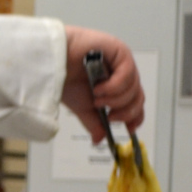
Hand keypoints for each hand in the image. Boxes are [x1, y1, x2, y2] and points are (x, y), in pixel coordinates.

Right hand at [61, 27, 143, 143]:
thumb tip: (99, 140)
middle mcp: (121, 73)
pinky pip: (127, 73)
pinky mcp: (120, 51)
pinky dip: (114, 86)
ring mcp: (122, 61)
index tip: (130, 129)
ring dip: (115, 99)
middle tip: (109, 116)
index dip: (135, 117)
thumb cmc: (66, 78)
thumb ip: (95, 123)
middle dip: (125, 112)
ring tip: (97, 99)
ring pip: (134, 88)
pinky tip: (99, 88)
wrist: (53, 62)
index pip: (135, 102)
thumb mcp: (83, 108)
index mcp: (116, 85)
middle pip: (138, 97)